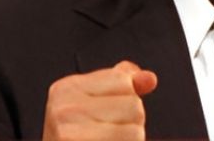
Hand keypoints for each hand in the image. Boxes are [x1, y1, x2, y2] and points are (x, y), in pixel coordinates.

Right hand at [42, 60, 158, 140]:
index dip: (125, 99)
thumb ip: (123, 85)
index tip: (102, 116)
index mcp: (65, 89)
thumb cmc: (80, 139)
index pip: (123, 79)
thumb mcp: (96, 106)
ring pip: (136, 130)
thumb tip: (150, 79)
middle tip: (105, 137)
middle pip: (133, 105)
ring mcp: (69, 135)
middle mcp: (63, 109)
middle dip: (130, 123)